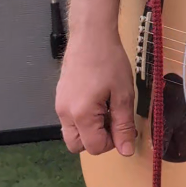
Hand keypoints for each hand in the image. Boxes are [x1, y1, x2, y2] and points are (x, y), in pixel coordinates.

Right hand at [55, 28, 135, 155]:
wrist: (91, 35)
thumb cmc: (109, 61)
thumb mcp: (123, 95)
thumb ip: (124, 125)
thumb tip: (126, 151)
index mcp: (81, 115)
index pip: (95, 147)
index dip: (113, 142)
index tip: (124, 126)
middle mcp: (64, 113)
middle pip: (77, 146)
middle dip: (97, 140)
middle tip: (113, 121)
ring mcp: (59, 105)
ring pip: (72, 133)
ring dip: (89, 130)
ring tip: (106, 109)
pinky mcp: (60, 96)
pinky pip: (69, 119)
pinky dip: (83, 119)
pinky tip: (97, 101)